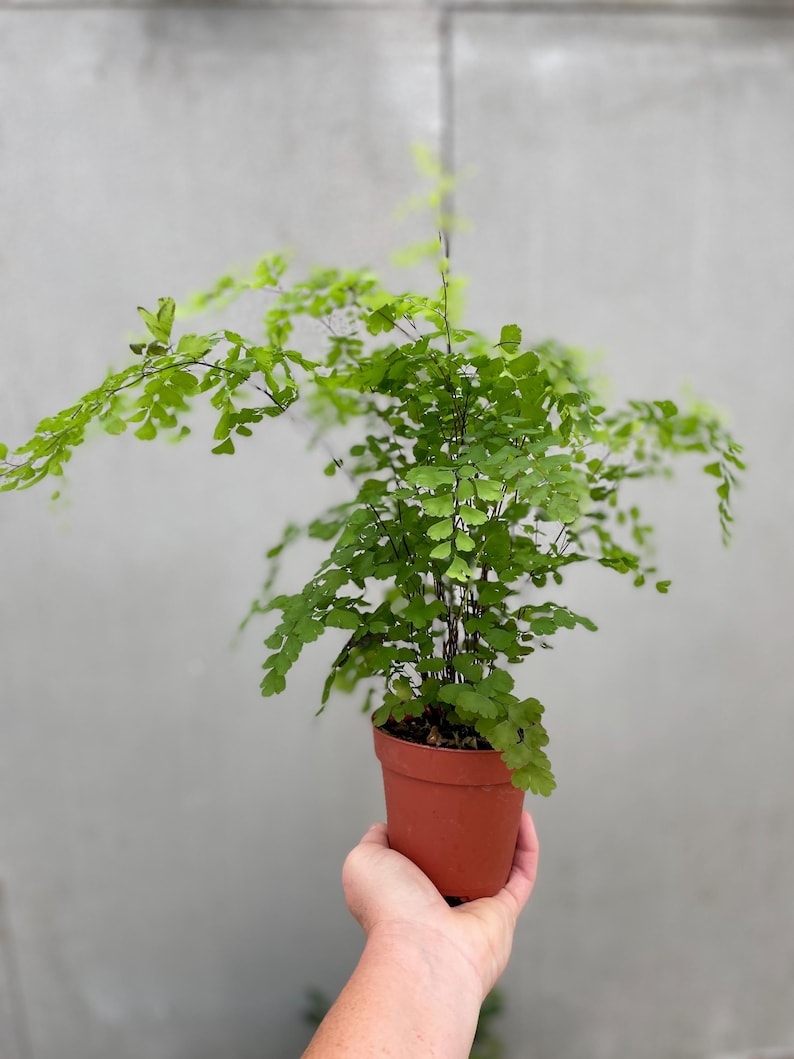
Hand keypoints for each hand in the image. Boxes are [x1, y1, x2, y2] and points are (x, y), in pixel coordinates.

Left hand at [342, 811, 538, 999]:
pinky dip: (526, 845)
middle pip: (465, 859)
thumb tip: (384, 826)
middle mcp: (444, 901)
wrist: (423, 948)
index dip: (434, 829)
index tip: (441, 801)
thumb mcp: (364, 861)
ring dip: (505, 834)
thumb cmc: (390, 907)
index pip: (425, 857)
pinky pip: (522, 875)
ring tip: (505, 802)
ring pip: (498, 865)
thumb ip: (373, 840)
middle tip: (478, 798)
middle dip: (473, 830)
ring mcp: (476, 908)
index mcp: (411, 891)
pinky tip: (523, 817)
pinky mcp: (505, 914)